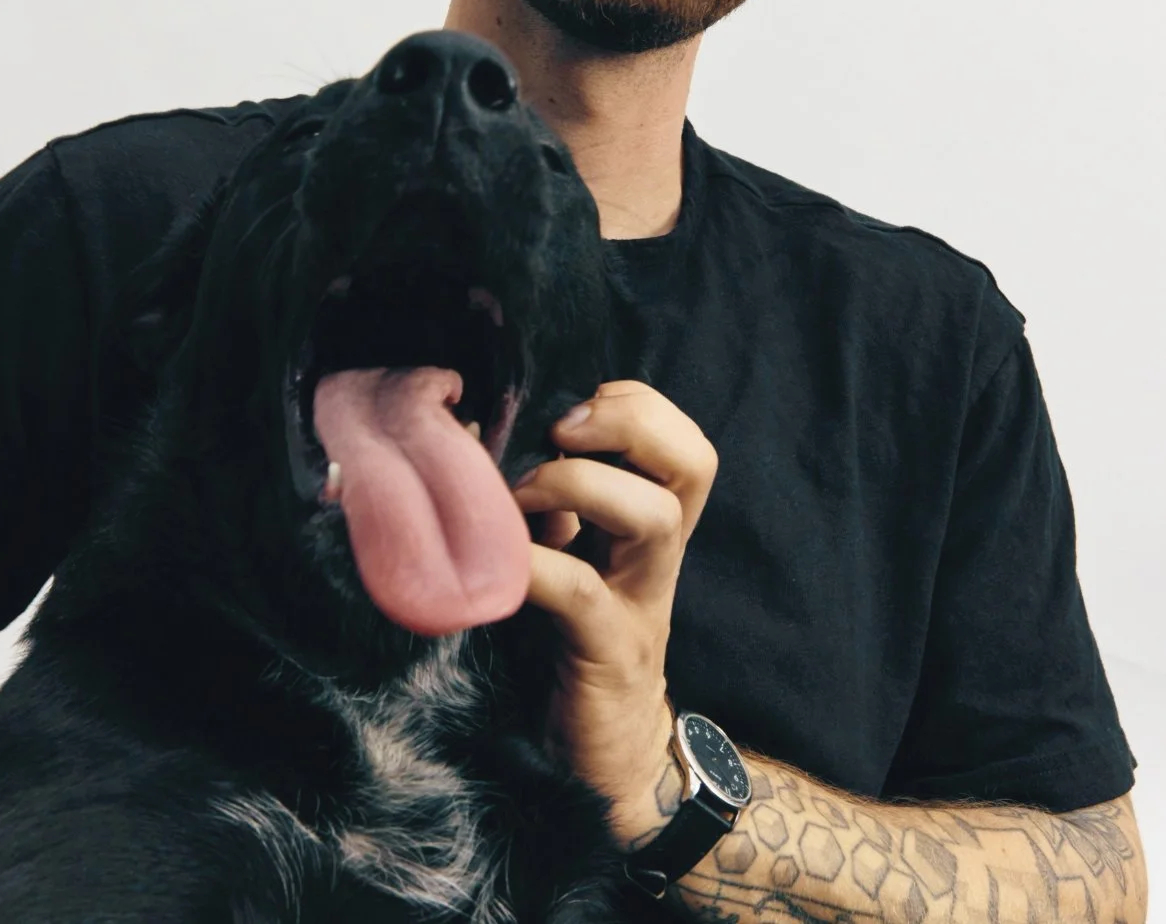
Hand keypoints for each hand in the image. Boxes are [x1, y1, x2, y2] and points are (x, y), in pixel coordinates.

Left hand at [512, 380, 717, 844]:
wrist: (600, 760)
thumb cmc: (568, 646)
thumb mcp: (561, 559)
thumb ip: (542, 507)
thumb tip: (471, 434)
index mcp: (649, 526)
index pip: (680, 443)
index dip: (636, 406)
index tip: (571, 406)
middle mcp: (657, 556)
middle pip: (693, 465)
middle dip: (634, 424)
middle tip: (564, 428)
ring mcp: (640, 602)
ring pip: (655, 516)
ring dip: (581, 485)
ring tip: (521, 495)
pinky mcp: (608, 651)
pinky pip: (582, 591)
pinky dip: (534, 562)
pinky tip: (498, 562)